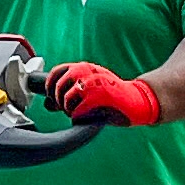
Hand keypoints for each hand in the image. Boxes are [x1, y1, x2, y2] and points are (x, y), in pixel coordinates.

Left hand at [44, 60, 161, 126]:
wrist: (137, 100)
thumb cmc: (112, 97)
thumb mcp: (90, 90)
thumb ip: (69, 94)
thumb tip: (47, 104)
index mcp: (85, 67)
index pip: (58, 71)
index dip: (50, 84)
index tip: (49, 94)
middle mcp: (88, 72)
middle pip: (59, 86)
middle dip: (58, 100)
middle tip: (67, 108)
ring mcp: (94, 83)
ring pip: (66, 98)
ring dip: (68, 109)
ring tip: (77, 112)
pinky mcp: (99, 97)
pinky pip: (77, 110)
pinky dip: (77, 117)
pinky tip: (84, 117)